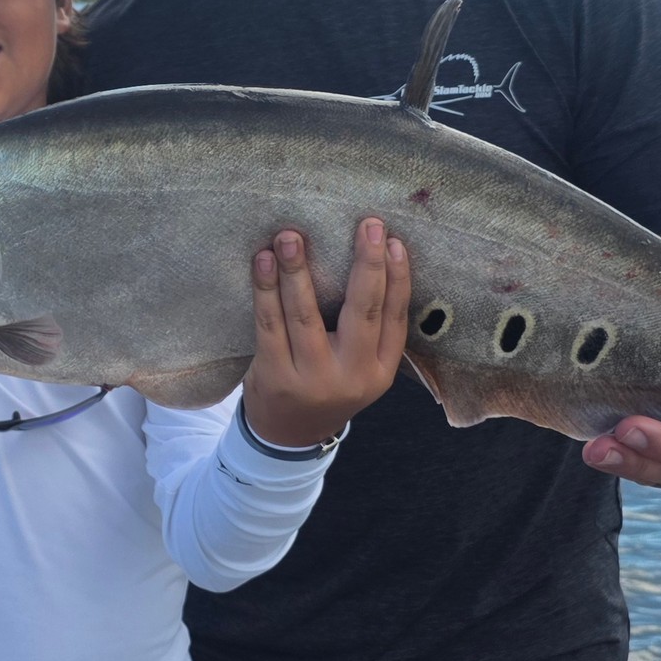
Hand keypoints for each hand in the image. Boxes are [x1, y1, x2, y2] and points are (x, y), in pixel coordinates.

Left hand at [241, 217, 409, 447]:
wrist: (287, 436)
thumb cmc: (326, 384)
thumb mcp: (359, 369)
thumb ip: (367, 330)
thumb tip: (368, 258)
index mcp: (379, 372)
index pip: (396, 318)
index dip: (398, 278)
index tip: (393, 240)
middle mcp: (351, 376)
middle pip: (362, 312)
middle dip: (365, 264)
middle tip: (367, 225)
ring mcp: (312, 378)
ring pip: (306, 315)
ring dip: (297, 270)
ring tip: (290, 236)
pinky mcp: (274, 376)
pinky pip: (269, 324)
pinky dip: (265, 290)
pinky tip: (262, 262)